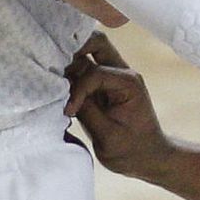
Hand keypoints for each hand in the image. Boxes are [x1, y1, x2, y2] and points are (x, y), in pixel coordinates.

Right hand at [65, 33, 174, 179]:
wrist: (147, 157)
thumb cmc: (131, 150)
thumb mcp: (107, 136)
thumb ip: (86, 111)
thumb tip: (62, 91)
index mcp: (129, 83)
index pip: (94, 74)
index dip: (77, 90)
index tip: (69, 112)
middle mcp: (123, 72)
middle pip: (96, 42)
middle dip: (72, 48)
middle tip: (51, 66)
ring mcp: (113, 76)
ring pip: (88, 50)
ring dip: (69, 59)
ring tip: (51, 74)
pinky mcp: (103, 84)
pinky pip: (84, 68)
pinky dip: (69, 71)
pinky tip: (57, 82)